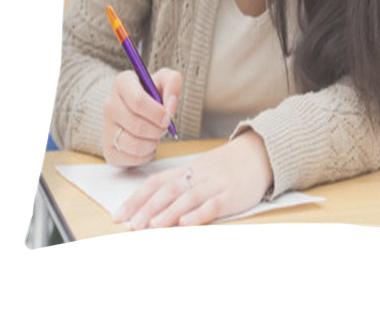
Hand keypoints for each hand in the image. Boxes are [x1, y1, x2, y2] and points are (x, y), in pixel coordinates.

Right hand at [103, 68, 181, 166]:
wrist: (138, 108)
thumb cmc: (153, 93)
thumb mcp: (165, 79)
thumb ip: (173, 83)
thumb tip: (170, 107)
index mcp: (122, 83)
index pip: (138, 101)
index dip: (157, 113)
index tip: (167, 116)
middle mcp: (110, 104)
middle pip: (137, 125)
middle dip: (158, 129)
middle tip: (164, 126)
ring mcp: (106, 128)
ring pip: (134, 144)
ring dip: (153, 143)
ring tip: (156, 134)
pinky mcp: (108, 149)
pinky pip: (131, 158)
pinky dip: (146, 154)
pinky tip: (148, 143)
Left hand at [116, 130, 274, 228]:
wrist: (260, 152)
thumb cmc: (225, 166)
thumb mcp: (200, 170)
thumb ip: (178, 185)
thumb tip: (149, 207)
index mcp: (186, 169)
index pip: (156, 182)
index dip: (136, 198)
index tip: (119, 215)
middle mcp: (197, 175)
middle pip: (169, 190)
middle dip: (148, 208)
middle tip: (132, 226)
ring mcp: (214, 185)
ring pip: (188, 198)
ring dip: (169, 212)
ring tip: (153, 227)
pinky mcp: (231, 195)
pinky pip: (213, 204)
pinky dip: (198, 214)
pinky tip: (186, 223)